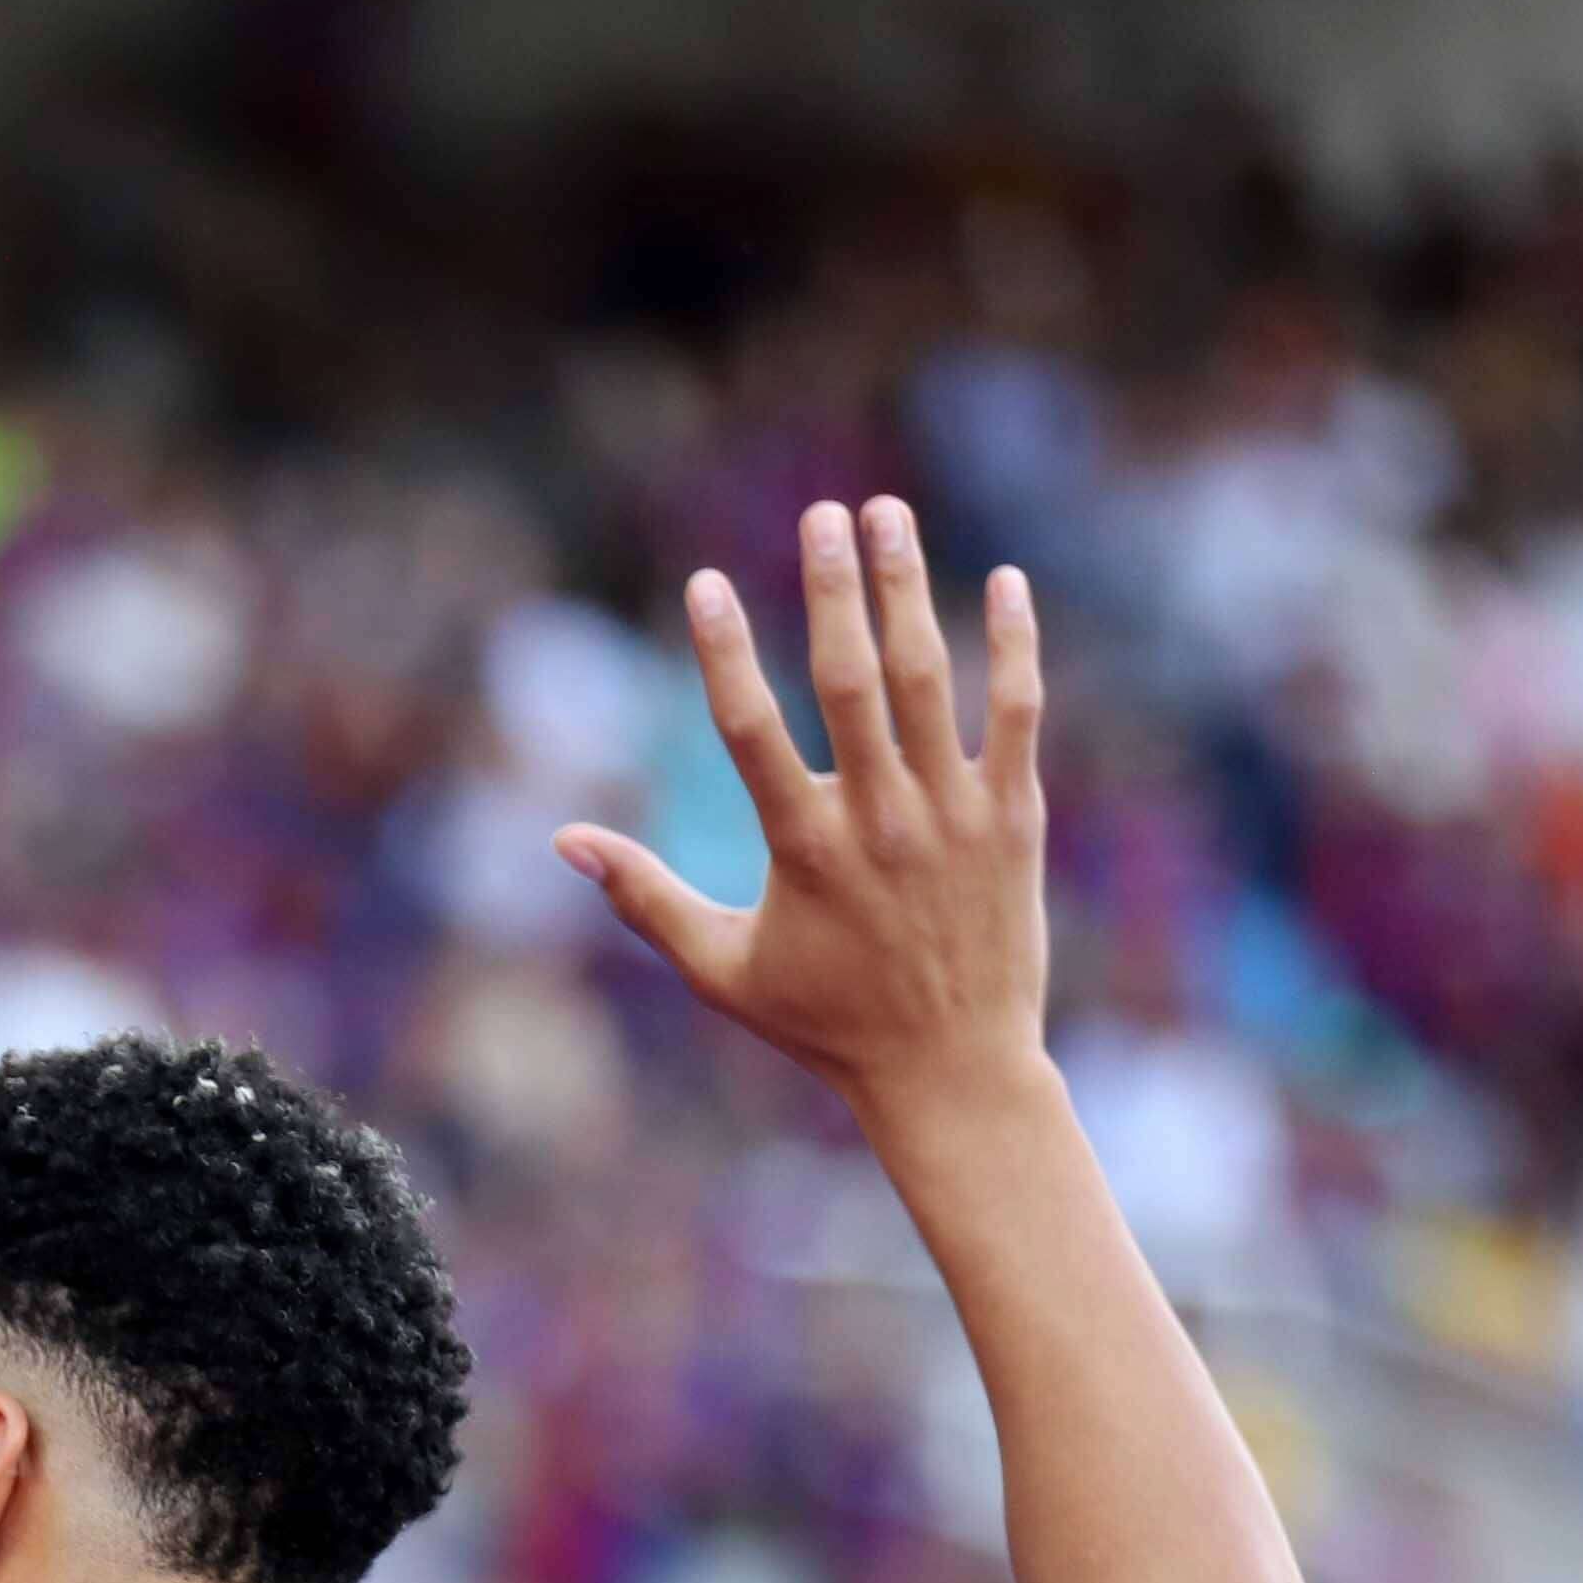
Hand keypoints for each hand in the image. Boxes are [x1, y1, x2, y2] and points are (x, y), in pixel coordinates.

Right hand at [557, 497, 1047, 1114]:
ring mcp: (953, 813)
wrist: (953, 1070)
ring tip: (890, 513)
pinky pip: (1019, 714)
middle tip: (823, 513)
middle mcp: (879, 821)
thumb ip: (644, 898)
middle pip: (850, 681)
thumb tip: (563, 842)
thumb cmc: (827, 1023)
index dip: (725, 652)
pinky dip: (1014, 646)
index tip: (707, 582)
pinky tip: (1005, 581)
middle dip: (833, 587)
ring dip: (908, 590)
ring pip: (930, 680)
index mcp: (803, 851)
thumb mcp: (720, 971)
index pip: (752, 731)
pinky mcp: (1014, 818)